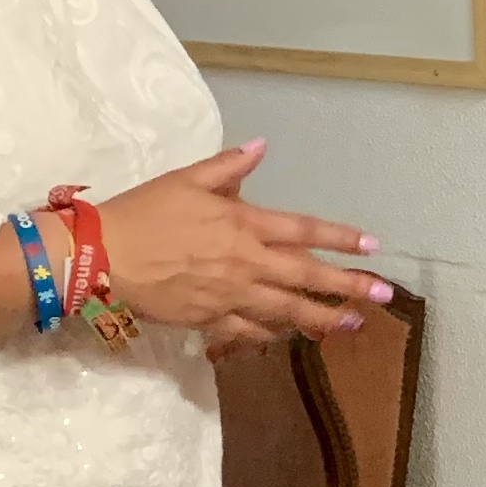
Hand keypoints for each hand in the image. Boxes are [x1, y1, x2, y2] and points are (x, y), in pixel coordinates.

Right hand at [95, 140, 389, 344]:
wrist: (101, 255)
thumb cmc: (142, 211)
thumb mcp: (185, 179)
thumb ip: (228, 167)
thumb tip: (262, 148)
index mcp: (242, 224)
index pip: (304, 231)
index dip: (341, 239)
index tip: (373, 247)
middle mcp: (244, 262)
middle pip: (306, 277)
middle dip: (349, 287)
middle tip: (384, 296)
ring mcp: (229, 295)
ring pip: (286, 311)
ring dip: (323, 319)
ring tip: (353, 326)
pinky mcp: (209, 320)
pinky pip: (249, 332)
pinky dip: (273, 335)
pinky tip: (290, 338)